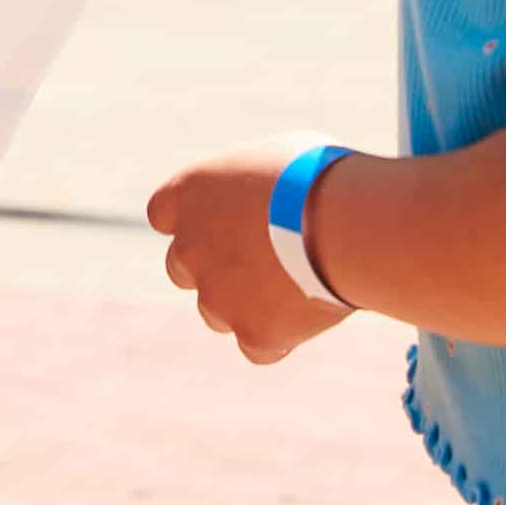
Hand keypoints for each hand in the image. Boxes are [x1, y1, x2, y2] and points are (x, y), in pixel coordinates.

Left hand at [147, 143, 358, 365]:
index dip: (189, 219)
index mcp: (187, 194)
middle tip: (256, 258)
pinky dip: (278, 336)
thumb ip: (253, 184)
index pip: (162, 212)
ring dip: (243, 304)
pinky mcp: (252, 333)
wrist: (343, 225)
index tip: (218, 220)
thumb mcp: (276, 158)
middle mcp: (189, 249)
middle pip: (181, 267)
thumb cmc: (316, 176)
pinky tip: (307, 315)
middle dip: (210, 266)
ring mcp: (217, 297)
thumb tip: (267, 195)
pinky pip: (258, 346)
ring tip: (293, 285)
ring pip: (215, 312)